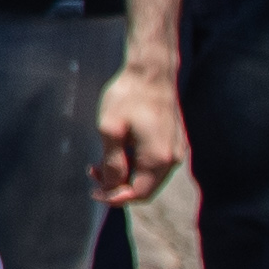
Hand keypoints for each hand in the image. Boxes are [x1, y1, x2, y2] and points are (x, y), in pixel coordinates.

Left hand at [92, 61, 186, 207]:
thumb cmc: (128, 96)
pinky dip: (135, 164)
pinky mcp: (174, 140)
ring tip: (100, 162)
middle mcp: (173, 158)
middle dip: (118, 186)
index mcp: (158, 158)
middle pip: (145, 188)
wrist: (151, 70)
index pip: (138, 193)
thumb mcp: (110, 129)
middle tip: (93, 173)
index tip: (93, 192)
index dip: (114, 197)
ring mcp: (176, 149)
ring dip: (126, 174)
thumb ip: (112, 162)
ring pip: (149, 176)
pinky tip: (117, 151)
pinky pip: (154, 163)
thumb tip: (111, 186)